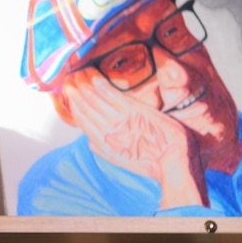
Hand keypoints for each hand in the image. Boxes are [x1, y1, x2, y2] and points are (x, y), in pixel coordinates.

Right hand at [61, 69, 207, 209]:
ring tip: (79, 80)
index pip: (84, 122)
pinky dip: (103, 87)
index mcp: (104, 144)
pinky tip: (95, 80)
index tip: (69, 100)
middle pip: (88, 110)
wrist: (172, 160)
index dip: (75, 109)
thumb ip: (102, 150)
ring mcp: (122, 120)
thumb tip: (88, 141)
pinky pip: (115, 97)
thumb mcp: (120, 161)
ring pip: (99, 102)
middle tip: (69, 86)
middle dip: (77, 97)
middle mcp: (110, 131)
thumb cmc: (149, 163)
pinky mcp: (135, 112)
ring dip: (87, 90)